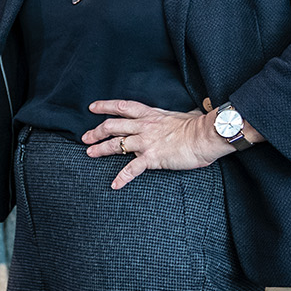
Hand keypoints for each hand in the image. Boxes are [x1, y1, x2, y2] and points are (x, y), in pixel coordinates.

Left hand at [81, 100, 230, 188]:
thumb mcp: (183, 115)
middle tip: (85, 137)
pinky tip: (114, 184)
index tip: (92, 108)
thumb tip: (190, 111)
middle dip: (96, 131)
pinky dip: (122, 177)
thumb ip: (176, 116)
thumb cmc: (197, 126)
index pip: (122, 107)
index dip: (105, 106)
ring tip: (89, 153)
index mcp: (150, 115)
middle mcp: (144, 126)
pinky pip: (132, 169)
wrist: (205, 136)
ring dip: (100, 149)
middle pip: (112, 126)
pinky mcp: (151, 157)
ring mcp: (146, 142)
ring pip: (116, 144)